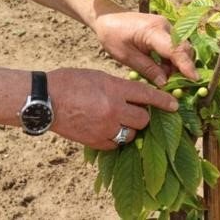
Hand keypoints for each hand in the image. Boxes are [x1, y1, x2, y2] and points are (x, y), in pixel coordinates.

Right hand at [47, 68, 177, 149]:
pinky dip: (115, 138)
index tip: (174, 105)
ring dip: (130, 127)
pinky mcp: (95, 142)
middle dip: (143, 115)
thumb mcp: (98, 76)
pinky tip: (106, 129)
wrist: (45, 100)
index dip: (163, 101)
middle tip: (135, 110)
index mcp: (115, 89)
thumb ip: (118, 87)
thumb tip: (133, 96)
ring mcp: (105, 128)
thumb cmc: (69, 82)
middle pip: (144, 119)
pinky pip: (116, 143)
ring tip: (117, 119)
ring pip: (132, 133)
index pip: (147, 96)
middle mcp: (114, 110)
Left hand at [93, 11, 197, 86]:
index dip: (186, 65)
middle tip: (178, 87)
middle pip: (183, 48)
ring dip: (177, 66)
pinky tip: (163, 71)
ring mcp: (166, 27)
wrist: (108, 18)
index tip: (194, 80)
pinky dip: (172, 60)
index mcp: (153, 30)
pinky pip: (174, 47)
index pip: (175, 49)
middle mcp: (165, 26)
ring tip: (167, 80)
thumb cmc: (113, 36)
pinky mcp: (165, 30)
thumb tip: (165, 84)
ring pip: (181, 49)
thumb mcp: (127, 57)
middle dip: (183, 68)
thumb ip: (148, 69)